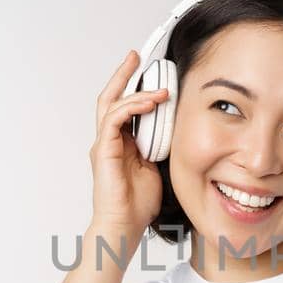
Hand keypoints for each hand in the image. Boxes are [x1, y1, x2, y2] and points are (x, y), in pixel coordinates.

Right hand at [90, 50, 169, 233]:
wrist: (124, 226)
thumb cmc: (138, 204)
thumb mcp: (158, 166)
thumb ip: (161, 144)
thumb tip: (178, 127)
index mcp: (120, 142)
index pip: (123, 106)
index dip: (133, 86)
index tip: (146, 70)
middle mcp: (108, 140)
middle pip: (111, 97)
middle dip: (123, 75)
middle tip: (136, 56)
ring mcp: (104, 144)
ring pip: (111, 104)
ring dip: (135, 91)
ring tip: (158, 87)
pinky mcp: (104, 151)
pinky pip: (114, 120)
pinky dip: (131, 108)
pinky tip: (151, 103)